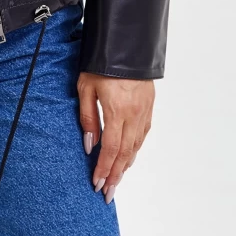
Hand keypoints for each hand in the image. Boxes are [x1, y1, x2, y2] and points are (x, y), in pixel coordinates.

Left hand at [77, 71, 154, 204]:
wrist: (126, 43)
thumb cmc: (100, 62)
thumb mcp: (86, 87)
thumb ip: (88, 118)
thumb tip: (89, 144)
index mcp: (117, 110)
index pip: (111, 149)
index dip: (104, 169)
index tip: (97, 183)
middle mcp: (134, 114)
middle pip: (125, 153)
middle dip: (115, 175)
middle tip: (107, 192)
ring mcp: (144, 111)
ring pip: (136, 146)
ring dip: (126, 165)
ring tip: (116, 180)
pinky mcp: (149, 106)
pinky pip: (143, 134)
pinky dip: (135, 149)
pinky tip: (129, 156)